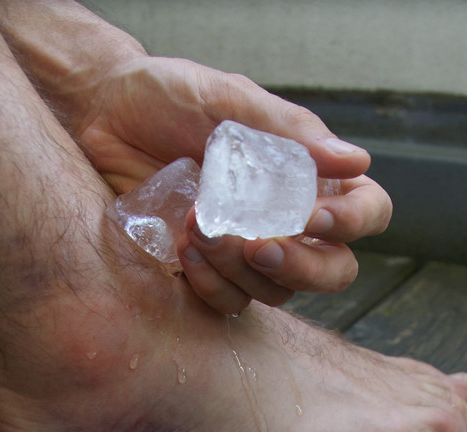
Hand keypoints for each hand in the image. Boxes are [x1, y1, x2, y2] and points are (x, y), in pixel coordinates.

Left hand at [70, 58, 391, 312]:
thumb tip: (355, 160)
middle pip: (333, 270)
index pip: (365, 211)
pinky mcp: (206, 270)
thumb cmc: (168, 96)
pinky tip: (184, 250)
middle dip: (303, 268)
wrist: (101, 113)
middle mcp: (286, 218)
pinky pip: (229, 302)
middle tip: (258, 247)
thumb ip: (288, 132)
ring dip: (242, 270)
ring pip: (278, 292)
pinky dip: (211, 284)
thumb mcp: (227, 99)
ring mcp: (247, 249)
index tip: (311, 217)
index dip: (351, 223)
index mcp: (306, 175)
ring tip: (198, 227)